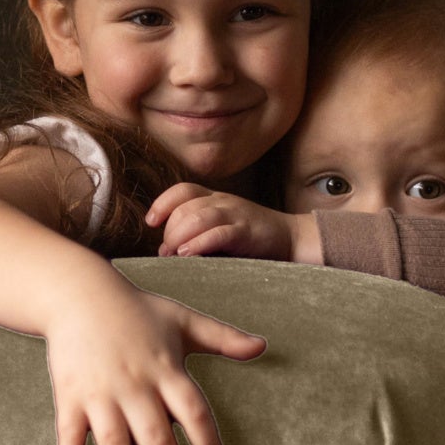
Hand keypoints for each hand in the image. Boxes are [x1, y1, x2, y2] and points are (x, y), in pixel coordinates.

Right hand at [43, 271, 265, 444]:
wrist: (78, 293)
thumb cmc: (137, 310)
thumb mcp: (183, 320)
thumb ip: (223, 338)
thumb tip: (263, 347)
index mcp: (166, 369)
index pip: (194, 412)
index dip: (207, 443)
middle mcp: (135, 384)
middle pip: (156, 437)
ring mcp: (100, 393)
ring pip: (114, 443)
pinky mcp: (69, 396)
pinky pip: (69, 436)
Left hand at [144, 180, 299, 260]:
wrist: (293, 239)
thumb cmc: (253, 239)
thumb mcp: (222, 228)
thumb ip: (198, 233)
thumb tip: (166, 250)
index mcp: (215, 199)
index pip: (182, 190)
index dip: (162, 203)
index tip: (150, 222)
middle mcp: (223, 202)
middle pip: (185, 206)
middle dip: (169, 229)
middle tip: (166, 251)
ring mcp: (236, 215)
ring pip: (198, 216)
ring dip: (179, 235)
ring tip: (173, 253)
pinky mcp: (248, 232)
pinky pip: (219, 233)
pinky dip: (200, 242)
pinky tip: (189, 254)